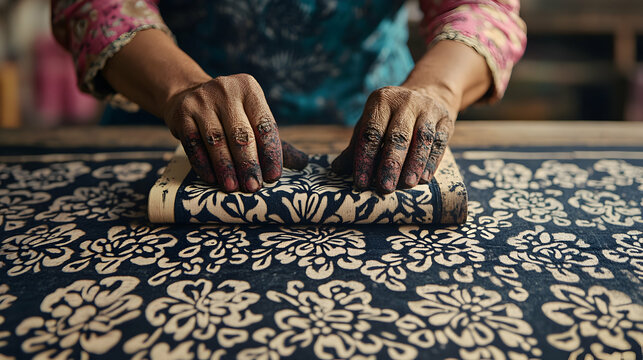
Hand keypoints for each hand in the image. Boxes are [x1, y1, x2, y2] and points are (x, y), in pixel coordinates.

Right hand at [162, 73, 307, 192]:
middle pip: (241, 134)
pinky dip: (204, 164)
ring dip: (226, 167)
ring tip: (233, 187)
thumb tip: (304, 163)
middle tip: (254, 187)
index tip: (273, 177)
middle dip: (248, 164)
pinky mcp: (181, 114)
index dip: (270, 152)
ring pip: (216, 140)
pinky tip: (212, 179)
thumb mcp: (253, 118)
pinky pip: (194, 144)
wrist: (187, 94)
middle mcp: (225, 90)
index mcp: (249, 89)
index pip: (264, 124)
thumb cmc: (231, 114)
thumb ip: (275, 142)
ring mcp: (201, 101)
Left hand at [331, 86, 454, 193]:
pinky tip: (424, 178)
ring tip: (406, 185)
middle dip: (390, 164)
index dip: (365, 159)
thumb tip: (337, 169)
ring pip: (421, 138)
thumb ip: (356, 148)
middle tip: (385, 187)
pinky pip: (439, 142)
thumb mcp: (371, 125)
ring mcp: (428, 108)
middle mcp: (405, 101)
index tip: (362, 183)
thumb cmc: (391, 119)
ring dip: (414, 164)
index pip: (371, 132)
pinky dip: (432, 161)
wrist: (428, 95)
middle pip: (397, 136)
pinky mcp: (446, 119)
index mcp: (381, 101)